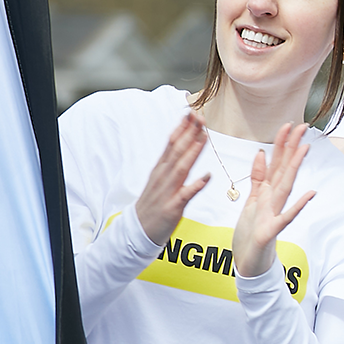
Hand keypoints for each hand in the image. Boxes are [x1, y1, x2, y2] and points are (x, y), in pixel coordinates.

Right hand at [134, 113, 211, 243]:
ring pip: (180, 169)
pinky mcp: (172, 208)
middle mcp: (163, 177)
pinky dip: (195, 186)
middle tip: (200, 116)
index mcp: (161, 170)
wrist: (137, 231)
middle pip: (176, 151)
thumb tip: (185, 142)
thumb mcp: (160, 178)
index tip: (193, 112)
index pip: (171, 144)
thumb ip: (172, 161)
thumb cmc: (153, 203)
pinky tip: (206, 177)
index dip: (182, 128)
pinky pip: (185, 196)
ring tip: (203, 137)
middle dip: (188, 133)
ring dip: (192, 152)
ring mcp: (167, 192)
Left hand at [231, 123, 316, 277]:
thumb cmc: (251, 233)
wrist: (250, 264)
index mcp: (267, 193)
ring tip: (304, 150)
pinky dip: (298, 205)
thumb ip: (258, 178)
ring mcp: (275, 214)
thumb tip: (261, 153)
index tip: (289, 124)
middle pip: (283, 170)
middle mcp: (274, 200)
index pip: (276, 164)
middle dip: (291, 148)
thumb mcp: (252, 201)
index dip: (281, 144)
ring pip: (285, 187)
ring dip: (295, 168)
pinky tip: (311, 193)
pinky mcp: (272, 230)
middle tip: (301, 127)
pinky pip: (287, 216)